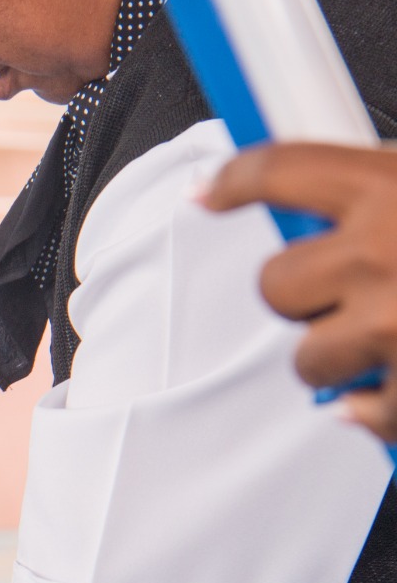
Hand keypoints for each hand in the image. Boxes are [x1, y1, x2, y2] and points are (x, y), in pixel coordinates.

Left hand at [204, 142, 396, 438]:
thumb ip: (382, 193)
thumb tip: (309, 201)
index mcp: (395, 188)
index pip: (280, 171)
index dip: (233, 181)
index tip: (204, 192)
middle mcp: (385, 252)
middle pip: (274, 284)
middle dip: (305, 295)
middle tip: (360, 291)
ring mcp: (394, 325)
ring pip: (306, 358)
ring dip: (341, 355)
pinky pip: (357, 412)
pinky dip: (379, 408)